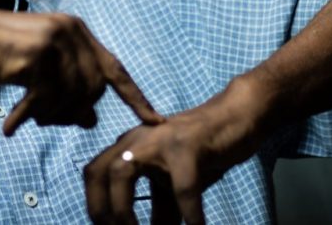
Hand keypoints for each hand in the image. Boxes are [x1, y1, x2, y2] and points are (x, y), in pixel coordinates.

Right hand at [0, 10, 164, 134]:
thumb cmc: (0, 57)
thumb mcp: (39, 73)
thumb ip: (68, 90)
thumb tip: (92, 120)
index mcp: (79, 31)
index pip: (116, 70)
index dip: (135, 98)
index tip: (156, 121)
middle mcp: (73, 31)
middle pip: (94, 91)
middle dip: (72, 113)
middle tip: (46, 120)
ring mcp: (57, 41)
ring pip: (73, 99)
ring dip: (50, 117)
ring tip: (28, 118)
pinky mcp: (38, 55)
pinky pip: (48, 100)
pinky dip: (29, 117)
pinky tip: (10, 125)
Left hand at [83, 76, 273, 224]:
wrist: (237, 118)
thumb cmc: (203, 153)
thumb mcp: (175, 185)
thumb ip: (160, 212)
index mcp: (128, 146)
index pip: (94, 174)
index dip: (95, 206)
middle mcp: (136, 139)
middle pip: (97, 171)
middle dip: (101, 210)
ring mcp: (159, 139)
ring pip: (123, 172)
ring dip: (124, 211)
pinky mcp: (187, 145)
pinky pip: (181, 186)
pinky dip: (189, 213)